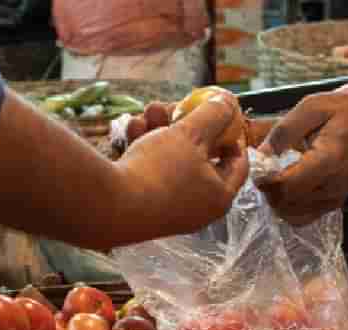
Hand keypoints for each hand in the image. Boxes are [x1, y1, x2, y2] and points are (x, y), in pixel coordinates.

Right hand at [113, 98, 249, 241]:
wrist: (109, 206)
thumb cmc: (160, 171)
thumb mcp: (192, 134)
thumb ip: (214, 115)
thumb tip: (229, 103)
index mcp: (219, 196)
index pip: (237, 162)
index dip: (233, 133)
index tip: (222, 113)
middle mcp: (197, 207)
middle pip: (200, 156)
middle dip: (187, 124)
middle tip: (178, 104)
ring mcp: (168, 208)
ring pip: (172, 159)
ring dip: (162, 130)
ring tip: (150, 110)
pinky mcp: (143, 205)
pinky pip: (151, 171)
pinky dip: (144, 148)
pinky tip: (133, 128)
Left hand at [256, 92, 347, 225]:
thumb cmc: (347, 112)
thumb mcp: (313, 107)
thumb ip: (285, 130)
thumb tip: (261, 154)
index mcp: (327, 160)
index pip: (287, 186)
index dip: (265, 179)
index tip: (261, 164)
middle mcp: (331, 186)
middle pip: (285, 204)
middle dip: (268, 189)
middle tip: (266, 170)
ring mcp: (334, 198)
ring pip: (291, 214)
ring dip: (275, 200)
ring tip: (276, 178)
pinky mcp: (333, 204)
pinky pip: (302, 217)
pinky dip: (288, 207)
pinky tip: (288, 188)